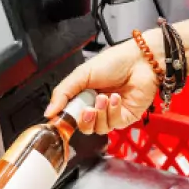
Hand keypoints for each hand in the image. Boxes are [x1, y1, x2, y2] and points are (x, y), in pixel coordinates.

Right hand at [46, 31, 161, 134]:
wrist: (140, 60)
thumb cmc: (114, 62)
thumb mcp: (81, 74)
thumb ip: (63, 93)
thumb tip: (48, 112)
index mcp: (84, 96)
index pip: (71, 116)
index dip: (67, 120)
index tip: (61, 119)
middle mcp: (97, 107)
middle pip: (84, 127)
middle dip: (84, 120)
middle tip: (87, 108)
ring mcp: (112, 114)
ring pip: (99, 128)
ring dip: (101, 113)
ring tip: (105, 97)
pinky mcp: (126, 118)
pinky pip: (114, 124)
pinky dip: (113, 111)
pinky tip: (116, 98)